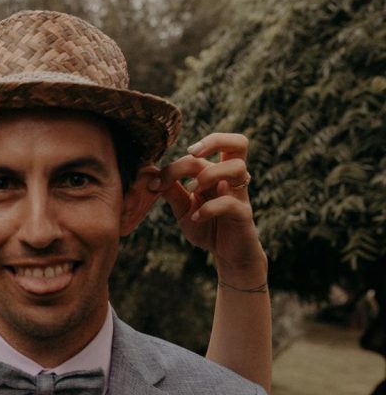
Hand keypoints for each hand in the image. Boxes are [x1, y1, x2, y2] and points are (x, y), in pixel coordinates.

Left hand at [153, 133, 266, 282]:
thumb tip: (150, 174)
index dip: (174, 164)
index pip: (201, 154)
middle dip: (213, 141)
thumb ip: (171, 191)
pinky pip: (231, 203)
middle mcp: (231, 179)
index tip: (155, 183)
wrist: (226, 253)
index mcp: (217, 173)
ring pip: (238, 167)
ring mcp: (240, 196)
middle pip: (239, 143)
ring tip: (192, 190)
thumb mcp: (182, 208)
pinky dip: (209, 208)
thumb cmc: (206, 226)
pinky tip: (195, 218)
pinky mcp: (243, 215)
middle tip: (191, 153)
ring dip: (210, 174)